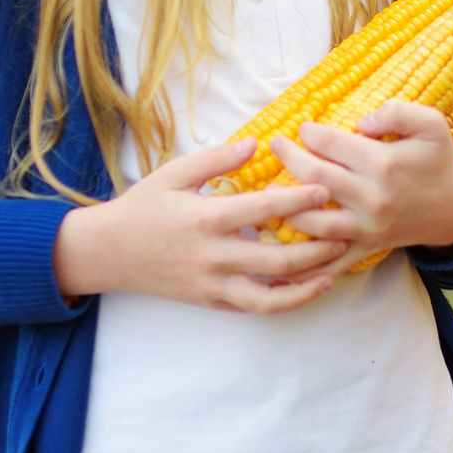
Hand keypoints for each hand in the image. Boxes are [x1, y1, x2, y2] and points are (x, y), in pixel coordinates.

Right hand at [53, 137, 345, 313]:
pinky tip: (309, 287)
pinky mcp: (211, 301)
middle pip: (276, 258)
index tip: (327, 189)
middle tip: (346, 231)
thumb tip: (256, 144)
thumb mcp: (174, 173)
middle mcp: (213, 256)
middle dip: (316, 247)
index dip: (298, 199)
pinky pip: (255, 307)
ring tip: (335, 268)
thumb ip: (216, 159)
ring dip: (308, 283)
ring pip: (270, 295)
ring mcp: (213, 284)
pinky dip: (286, 301)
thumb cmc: (143, 206)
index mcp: (206, 218)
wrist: (107, 252)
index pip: (262, 209)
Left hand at [265, 101, 452, 272]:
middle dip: (289, 158)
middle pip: (315, 178)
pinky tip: (280, 255)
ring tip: (270, 191)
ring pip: (314, 222)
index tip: (303, 128)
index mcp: (384, 164)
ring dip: (287, 207)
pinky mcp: (366, 247)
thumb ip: (398, 112)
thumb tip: (362, 122)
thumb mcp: (431, 125)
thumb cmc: (438, 160)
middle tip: (277, 145)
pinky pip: (330, 260)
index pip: (332, 144)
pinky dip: (304, 263)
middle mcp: (372, 198)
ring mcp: (367, 227)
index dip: (311, 133)